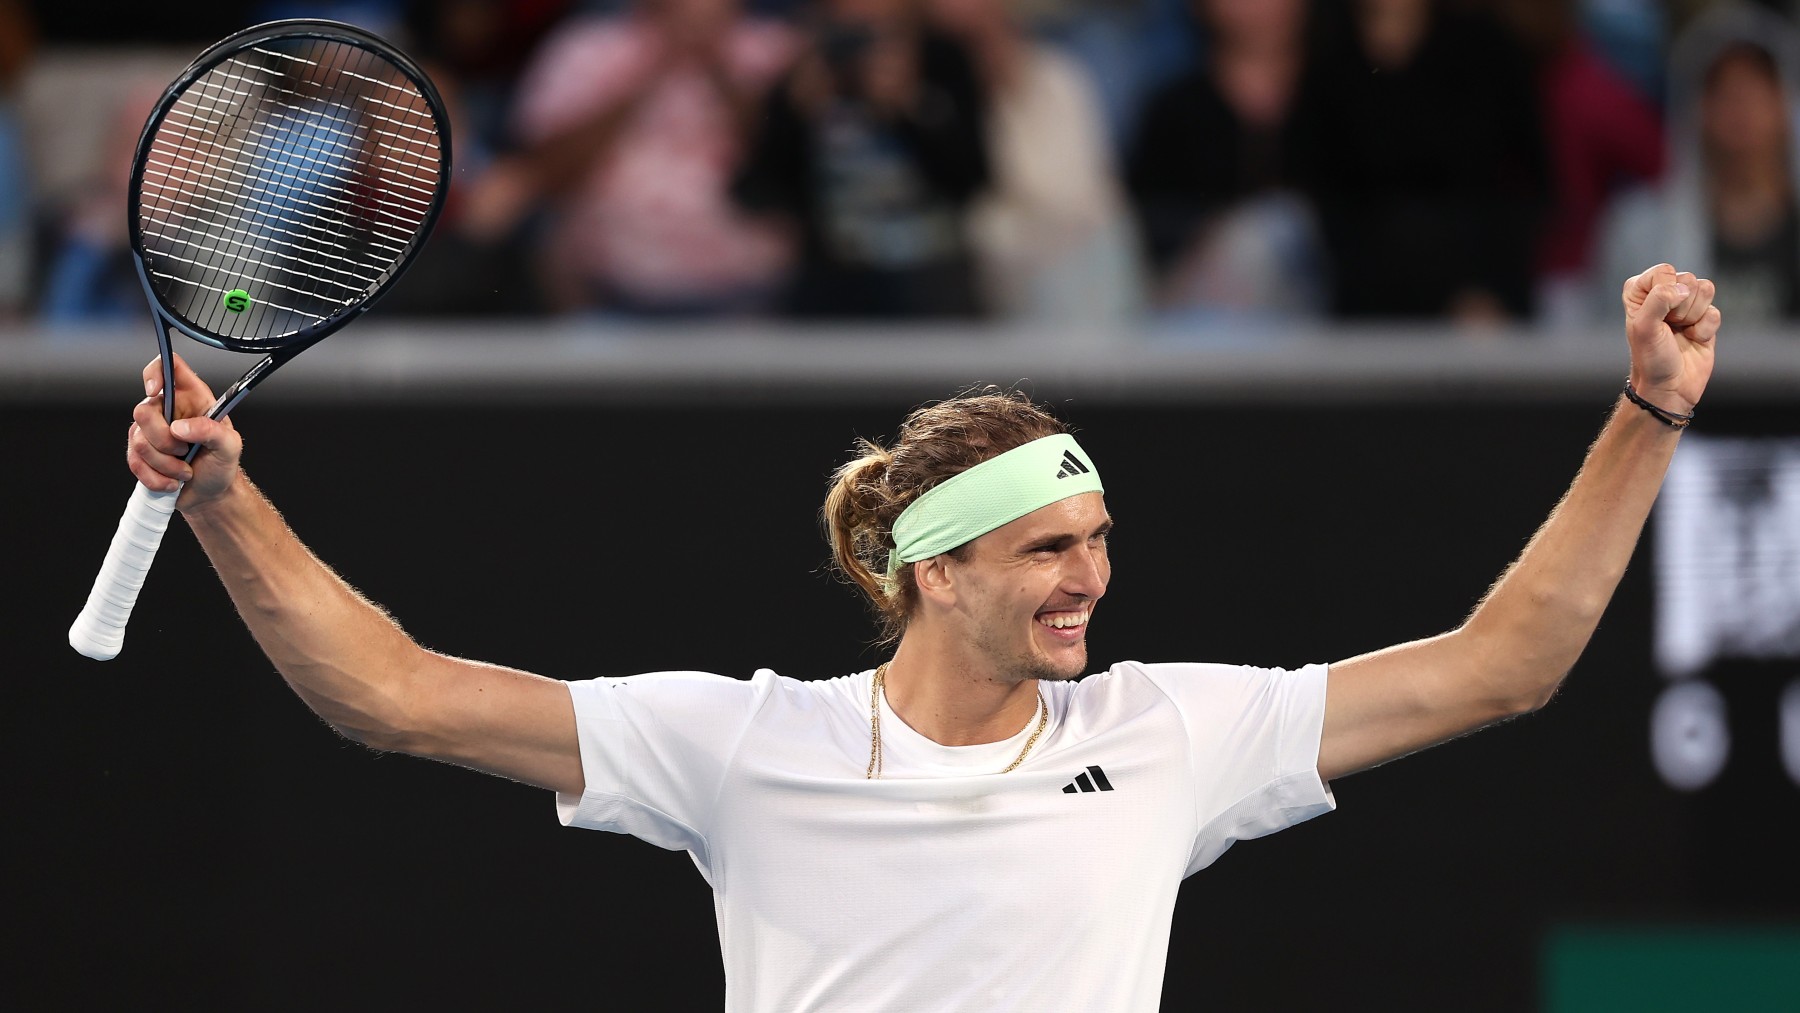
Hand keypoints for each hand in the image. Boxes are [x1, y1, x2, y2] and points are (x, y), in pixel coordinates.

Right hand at [128, 353, 241, 511]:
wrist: (211, 493)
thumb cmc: (221, 464)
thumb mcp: (230, 447)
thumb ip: (211, 431)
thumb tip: (180, 428)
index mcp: (192, 397)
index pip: (168, 367)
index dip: (156, 372)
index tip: (156, 391)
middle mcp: (167, 410)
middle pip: (143, 411)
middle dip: (164, 440)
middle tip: (185, 452)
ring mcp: (150, 431)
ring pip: (138, 441)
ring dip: (165, 465)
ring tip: (185, 470)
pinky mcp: (139, 453)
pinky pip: (134, 462)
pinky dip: (156, 477)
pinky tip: (173, 481)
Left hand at [1621, 264, 1719, 415]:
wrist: (1669, 387)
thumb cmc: (1650, 358)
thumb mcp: (1644, 327)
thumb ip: (1658, 299)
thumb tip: (1683, 288)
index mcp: (1641, 291)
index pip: (1664, 271)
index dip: (1665, 292)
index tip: (1655, 316)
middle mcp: (1663, 294)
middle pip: (1688, 278)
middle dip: (1681, 307)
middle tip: (1669, 327)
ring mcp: (1686, 306)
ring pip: (1706, 289)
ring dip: (1694, 316)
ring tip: (1680, 332)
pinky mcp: (1705, 319)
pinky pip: (1716, 311)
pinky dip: (1705, 329)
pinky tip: (1694, 340)